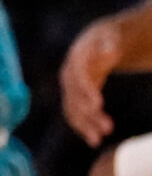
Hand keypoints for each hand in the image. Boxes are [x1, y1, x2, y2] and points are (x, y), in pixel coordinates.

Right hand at [64, 14, 128, 144]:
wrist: (97, 42)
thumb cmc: (107, 40)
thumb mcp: (110, 39)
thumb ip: (109, 45)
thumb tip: (110, 50)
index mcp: (76, 59)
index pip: (79, 76)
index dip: (87, 90)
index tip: (99, 104)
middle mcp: (68, 74)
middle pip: (74, 96)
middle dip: (89, 113)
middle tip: (108, 128)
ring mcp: (69, 86)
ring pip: (72, 108)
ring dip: (84, 125)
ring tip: (99, 140)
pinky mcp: (74, 96)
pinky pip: (73, 113)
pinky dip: (81, 127)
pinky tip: (92, 139)